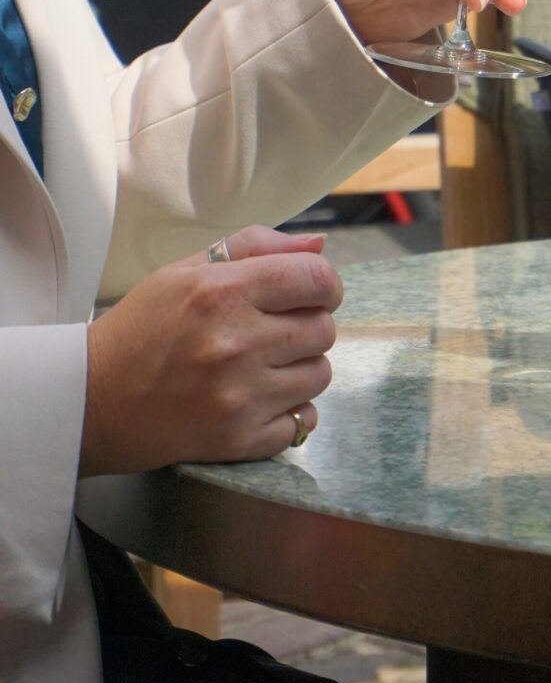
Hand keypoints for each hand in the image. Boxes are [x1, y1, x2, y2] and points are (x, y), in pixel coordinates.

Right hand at [82, 227, 341, 474]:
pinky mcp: (238, 439)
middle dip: (310, 324)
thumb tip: (320, 243)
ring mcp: (239, 395)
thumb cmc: (142, 328)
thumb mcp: (188, 270)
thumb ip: (256, 246)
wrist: (93, 400)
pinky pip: (302, 422)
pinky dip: (292, 412)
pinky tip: (265, 399)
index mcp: (223, 291)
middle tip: (279, 330)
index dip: (325, 284)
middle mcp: (236, 342)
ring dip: (303, 367)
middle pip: (324, 328)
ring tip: (268, 365)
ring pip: (320, 374)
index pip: (316, 279)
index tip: (312, 292)